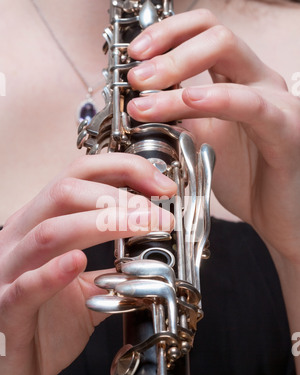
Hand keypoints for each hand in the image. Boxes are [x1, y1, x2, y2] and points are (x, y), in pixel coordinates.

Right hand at [0, 153, 175, 374]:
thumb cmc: (41, 329)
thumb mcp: (83, 294)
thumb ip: (111, 275)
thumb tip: (152, 262)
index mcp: (40, 227)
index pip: (78, 177)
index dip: (124, 171)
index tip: (164, 187)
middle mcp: (20, 239)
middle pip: (64, 191)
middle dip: (119, 195)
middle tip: (159, 214)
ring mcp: (8, 272)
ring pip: (48, 232)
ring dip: (101, 223)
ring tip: (143, 227)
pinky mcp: (3, 309)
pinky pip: (24, 286)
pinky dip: (53, 272)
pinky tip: (79, 262)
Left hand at [127, 9, 299, 264]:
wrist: (278, 217)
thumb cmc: (247, 179)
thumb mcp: (202, 143)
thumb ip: (179, 119)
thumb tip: (142, 103)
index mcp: (238, 81)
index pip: (203, 32)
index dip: (166, 35)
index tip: (134, 56)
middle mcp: (258, 81)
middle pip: (215, 33)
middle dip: (167, 47)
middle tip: (135, 76)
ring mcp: (275, 99)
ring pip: (228, 56)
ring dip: (177, 69)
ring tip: (145, 96)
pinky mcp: (286, 128)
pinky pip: (251, 104)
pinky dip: (217, 98)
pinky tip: (191, 101)